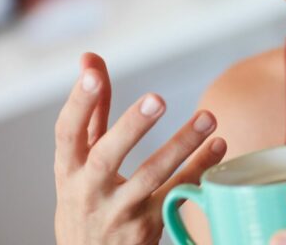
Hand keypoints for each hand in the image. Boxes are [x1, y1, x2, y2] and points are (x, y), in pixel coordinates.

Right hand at [54, 52, 227, 243]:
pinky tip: (218, 145)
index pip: (66, 133)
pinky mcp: (147, 226)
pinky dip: (199, 168)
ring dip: (181, 145)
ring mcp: (118, 211)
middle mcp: (89, 191)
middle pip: (107, 158)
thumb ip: (90, 110)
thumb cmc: (87, 197)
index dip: (78, 103)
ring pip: (151, 177)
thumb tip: (89, 59)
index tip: (91, 74)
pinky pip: (178, 193)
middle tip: (158, 98)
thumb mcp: (79, 161)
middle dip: (131, 127)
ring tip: (209, 116)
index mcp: (69, 169)